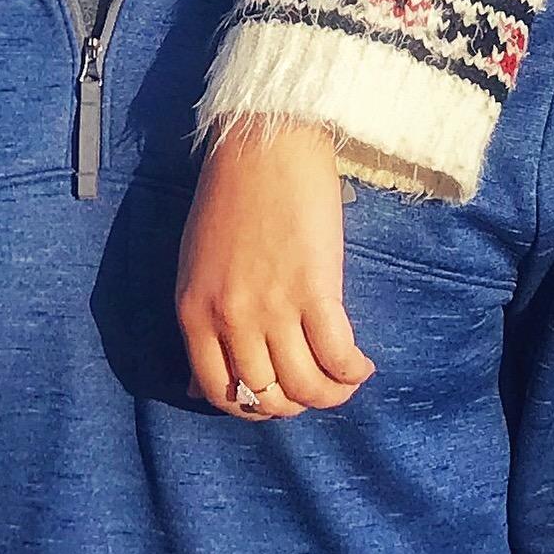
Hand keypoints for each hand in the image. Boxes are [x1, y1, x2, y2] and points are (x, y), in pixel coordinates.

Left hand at [177, 121, 374, 419]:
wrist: (265, 145)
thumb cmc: (231, 199)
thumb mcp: (196, 268)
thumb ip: (201, 325)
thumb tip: (199, 388)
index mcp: (193, 312)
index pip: (218, 392)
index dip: (253, 408)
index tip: (275, 399)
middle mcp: (229, 317)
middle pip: (268, 396)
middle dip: (295, 404)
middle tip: (314, 386)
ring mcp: (272, 305)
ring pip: (306, 387)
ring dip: (331, 394)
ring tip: (343, 378)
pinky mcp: (314, 289)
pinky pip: (337, 357)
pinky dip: (353, 372)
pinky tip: (360, 364)